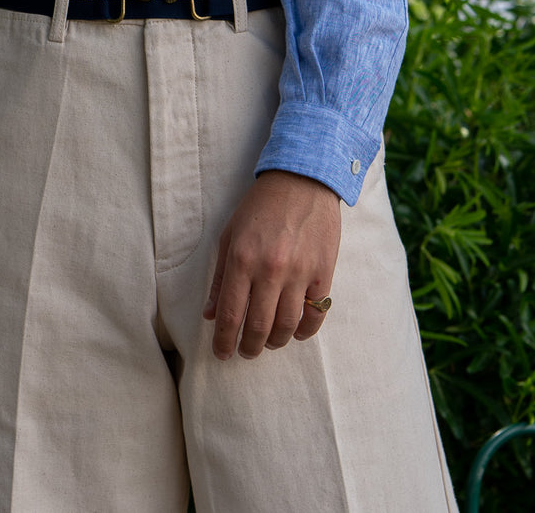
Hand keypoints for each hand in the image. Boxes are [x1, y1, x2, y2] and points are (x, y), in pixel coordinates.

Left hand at [204, 170, 340, 358]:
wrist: (303, 180)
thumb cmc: (261, 207)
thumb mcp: (230, 234)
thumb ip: (220, 277)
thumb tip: (210, 315)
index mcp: (242, 258)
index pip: (230, 314)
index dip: (223, 341)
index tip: (221, 353)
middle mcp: (270, 269)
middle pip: (258, 327)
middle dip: (249, 348)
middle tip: (245, 352)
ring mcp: (300, 273)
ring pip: (287, 326)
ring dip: (275, 342)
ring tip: (268, 342)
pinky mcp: (324, 273)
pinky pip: (315, 315)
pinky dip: (305, 331)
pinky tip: (296, 331)